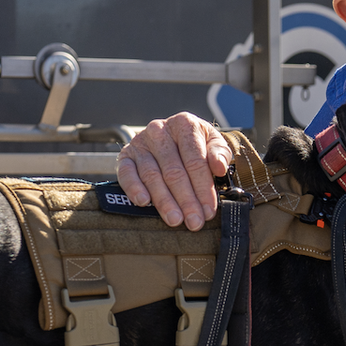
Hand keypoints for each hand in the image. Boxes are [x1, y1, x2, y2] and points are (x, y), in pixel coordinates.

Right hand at [116, 113, 231, 229]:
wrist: (170, 137)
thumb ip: (220, 153)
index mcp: (185, 124)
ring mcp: (140, 142)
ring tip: (175, 219)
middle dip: (186, 200)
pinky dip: (134, 188)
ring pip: (152, 175)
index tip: (208, 210)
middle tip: (194, 221)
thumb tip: (219, 166)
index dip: (203, 188)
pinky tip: (144, 202)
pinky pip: (127, 173)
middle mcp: (160, 130)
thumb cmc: (195, 144)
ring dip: (164, 200)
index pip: (195, 160)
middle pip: (174, 171)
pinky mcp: (125, 155)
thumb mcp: (213, 142)